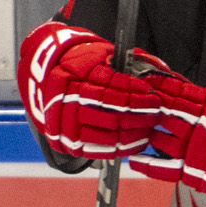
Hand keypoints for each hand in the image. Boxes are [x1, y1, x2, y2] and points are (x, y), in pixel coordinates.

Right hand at [19, 21, 167, 161]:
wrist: (47, 80)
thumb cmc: (80, 66)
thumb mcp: (100, 55)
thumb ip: (128, 63)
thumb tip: (158, 74)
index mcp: (72, 77)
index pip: (110, 90)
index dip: (134, 94)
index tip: (152, 95)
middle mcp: (66, 102)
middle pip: (111, 115)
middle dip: (139, 115)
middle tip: (156, 112)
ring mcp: (66, 126)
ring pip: (108, 136)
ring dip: (135, 133)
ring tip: (150, 126)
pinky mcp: (68, 143)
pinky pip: (100, 150)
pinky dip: (122, 148)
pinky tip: (138, 141)